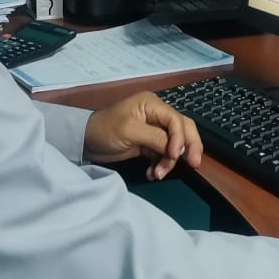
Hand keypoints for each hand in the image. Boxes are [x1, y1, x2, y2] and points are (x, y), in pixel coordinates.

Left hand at [84, 91, 203, 180]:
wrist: (85, 142)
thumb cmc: (105, 130)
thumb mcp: (130, 131)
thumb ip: (155, 137)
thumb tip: (176, 148)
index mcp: (153, 105)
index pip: (176, 120)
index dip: (180, 138)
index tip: (175, 156)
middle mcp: (157, 115)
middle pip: (183, 129)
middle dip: (188, 147)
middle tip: (193, 164)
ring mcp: (154, 130)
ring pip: (174, 145)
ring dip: (169, 161)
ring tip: (157, 174)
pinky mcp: (148, 144)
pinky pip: (163, 154)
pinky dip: (161, 165)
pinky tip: (152, 173)